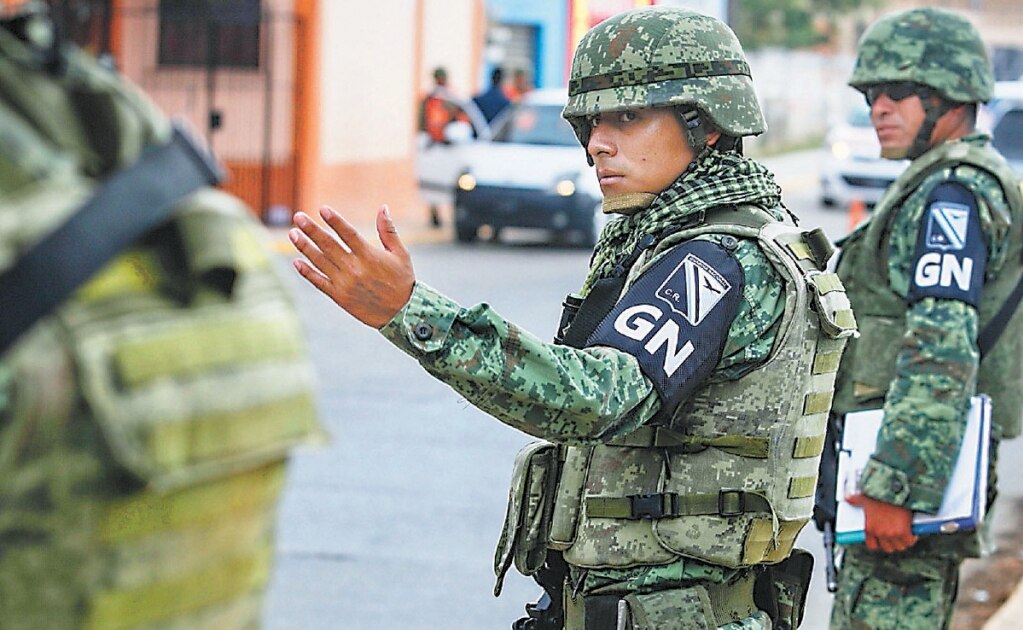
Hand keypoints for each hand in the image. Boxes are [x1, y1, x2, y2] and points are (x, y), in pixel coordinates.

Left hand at [290, 205, 414, 328]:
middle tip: (298, 217)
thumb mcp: (400, 254)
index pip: (348, 234)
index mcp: (369, 256)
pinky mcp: (339, 296)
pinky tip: (296, 262)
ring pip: (320, 261)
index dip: (335, 221)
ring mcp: (345, 283)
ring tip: (292, 234)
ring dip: (304, 247)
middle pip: (328, 245)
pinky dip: (306, 272)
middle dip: (312, 230)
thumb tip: (383, 207)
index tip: (322, 209)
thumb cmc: (402, 281)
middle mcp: (355, 268)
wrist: (402, 314)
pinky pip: (318, 282)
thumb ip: (388, 231)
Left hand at [847, 493, 918, 552]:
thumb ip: (856, 500)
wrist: (894, 491)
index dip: (879, 543)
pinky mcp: (904, 532)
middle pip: (888, 547)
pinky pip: (909, 541)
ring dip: (902, 542)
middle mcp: (880, 533)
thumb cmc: (880, 494)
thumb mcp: (865, 497)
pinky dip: (912, 538)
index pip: (872, 545)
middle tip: (896, 536)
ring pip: (899, 546)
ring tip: (904, 535)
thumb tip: (848, 498)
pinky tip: (912, 533)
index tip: (883, 540)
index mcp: (870, 528)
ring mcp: (892, 534)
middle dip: (892, 543)